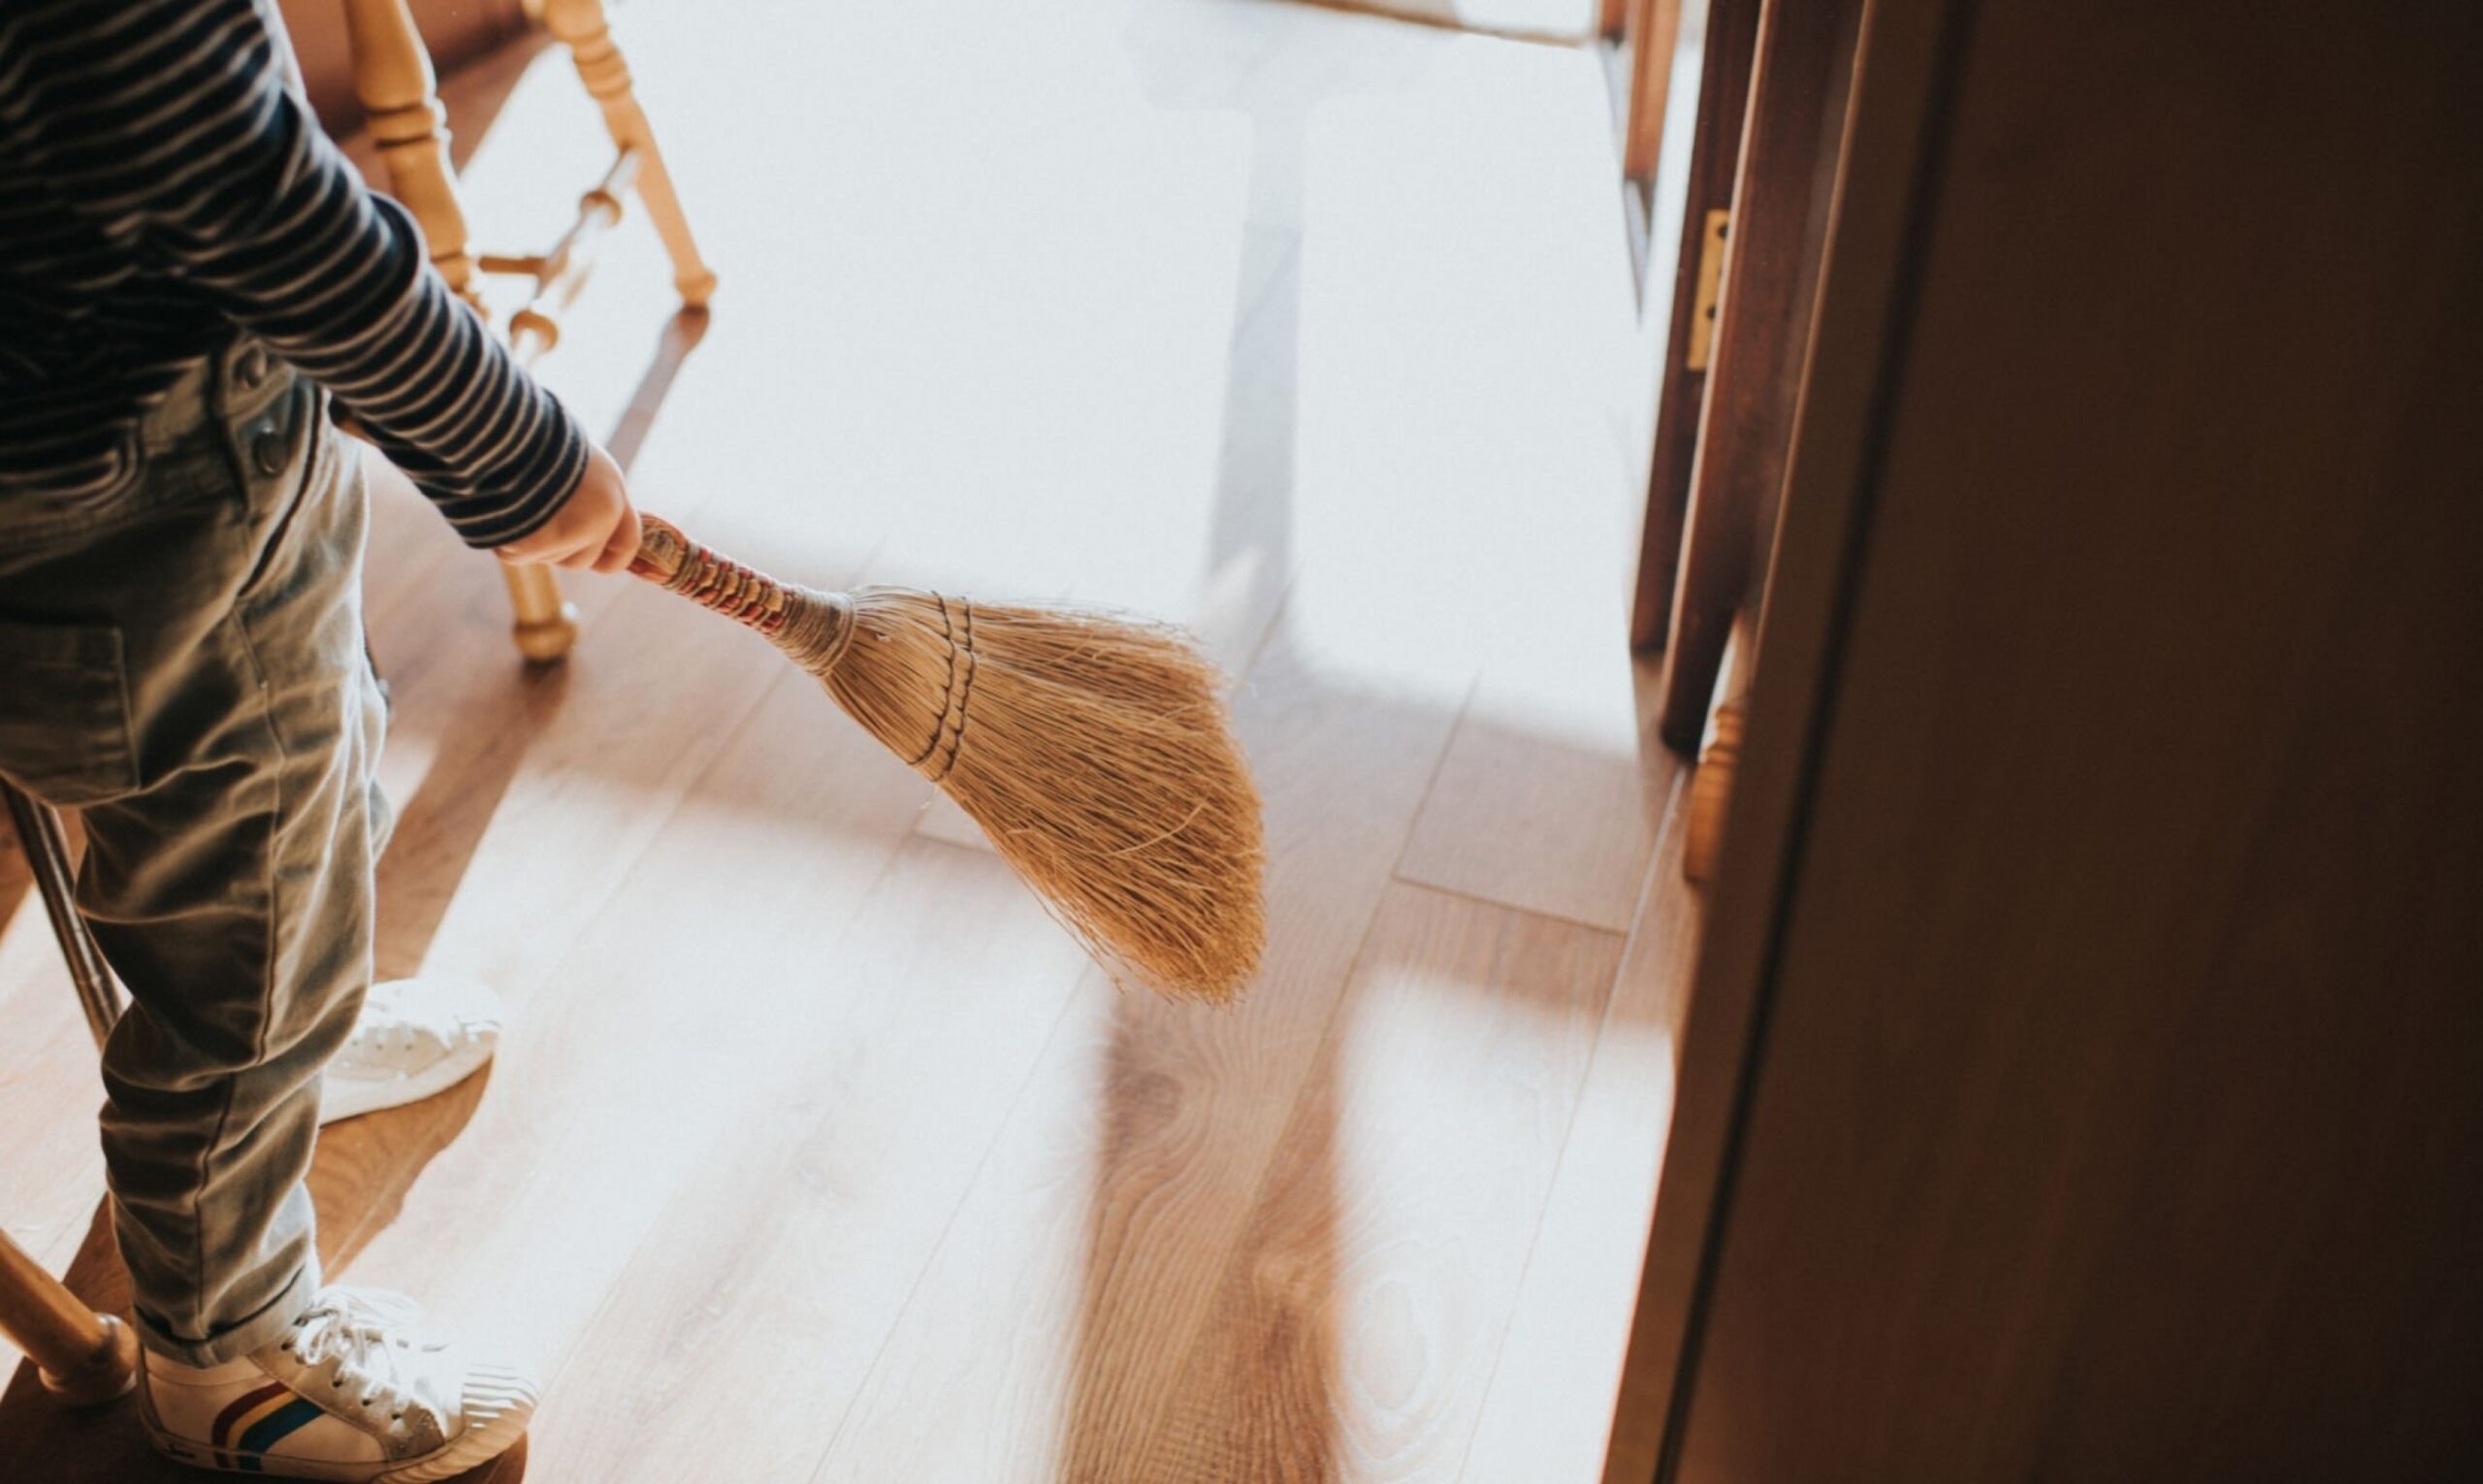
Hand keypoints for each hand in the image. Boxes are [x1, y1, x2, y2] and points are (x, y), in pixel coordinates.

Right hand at [496, 444, 641, 573]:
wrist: (503, 431)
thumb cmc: (536, 439)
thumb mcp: (576, 462)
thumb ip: (588, 495)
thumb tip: (589, 530)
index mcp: (613, 494)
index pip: (628, 544)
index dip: (612, 558)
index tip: (597, 561)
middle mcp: (599, 519)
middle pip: (583, 560)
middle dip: (561, 553)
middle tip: (538, 527)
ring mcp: (569, 534)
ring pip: (549, 559)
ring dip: (533, 543)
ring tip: (515, 503)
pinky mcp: (535, 543)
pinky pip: (516, 554)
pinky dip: (505, 540)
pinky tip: (498, 508)